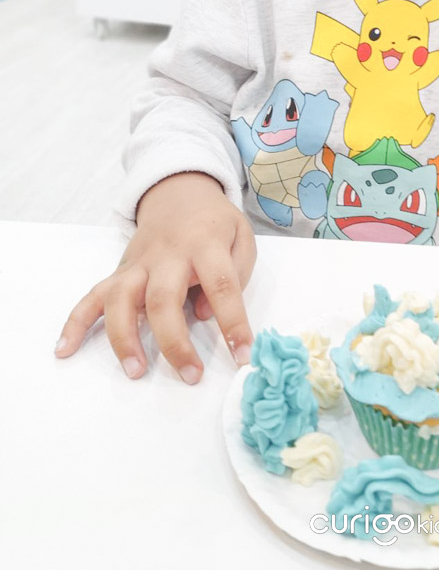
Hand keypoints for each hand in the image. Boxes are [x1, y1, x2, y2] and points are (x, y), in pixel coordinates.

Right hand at [54, 172, 255, 382]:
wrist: (180, 194)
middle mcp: (167, 255)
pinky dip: (75, 322)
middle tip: (191, 375)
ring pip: (122, 299)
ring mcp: (138, 263)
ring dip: (125, 337)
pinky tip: (65, 349)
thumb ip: (237, 273)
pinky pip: (92, 296)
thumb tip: (206, 314)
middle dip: (174, 341)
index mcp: (205, 244)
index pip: (221, 285)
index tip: (242, 355)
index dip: (233, 322)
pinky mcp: (119, 271)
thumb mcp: (242, 236)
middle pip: (163, 298)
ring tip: (135, 371)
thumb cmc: (214, 223)